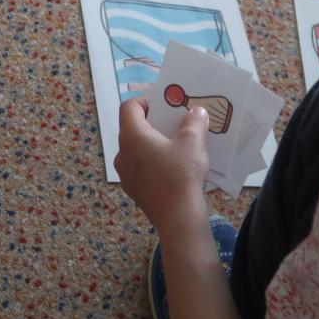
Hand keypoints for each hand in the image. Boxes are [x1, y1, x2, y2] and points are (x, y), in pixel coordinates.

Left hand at [115, 97, 209, 229]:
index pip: (129, 107)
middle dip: (153, 123)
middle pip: (132, 129)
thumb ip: (194, 122)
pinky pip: (140, 168)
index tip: (164, 104)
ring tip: (175, 147)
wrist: (178, 217)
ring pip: (136, 150)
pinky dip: (152, 162)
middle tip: (173, 123)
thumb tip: (197, 112)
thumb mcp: (193, 142)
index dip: (145, 101)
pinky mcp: (133, 190)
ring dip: (152, 144)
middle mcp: (122, 153)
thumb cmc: (182, 174)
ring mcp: (125, 174)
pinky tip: (172, 169)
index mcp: (132, 136)